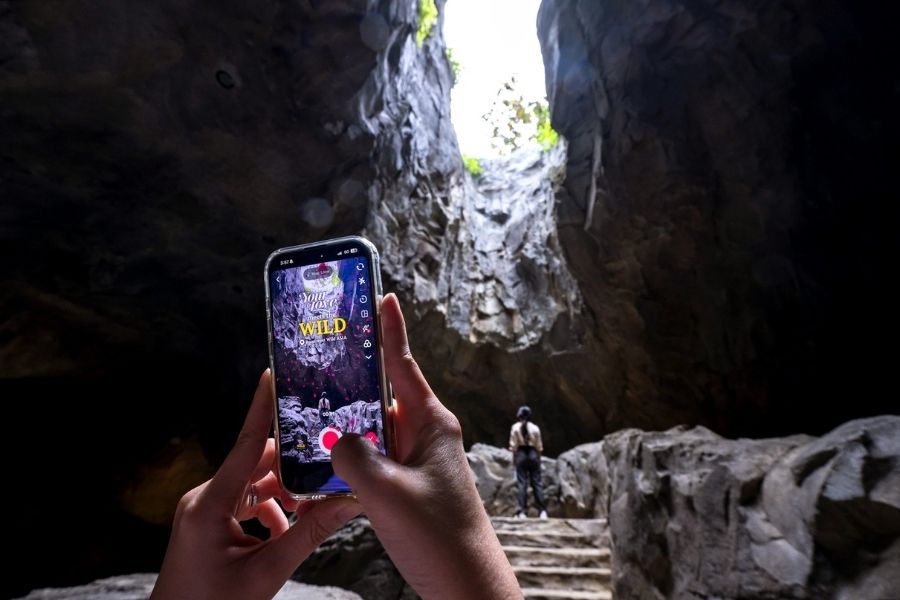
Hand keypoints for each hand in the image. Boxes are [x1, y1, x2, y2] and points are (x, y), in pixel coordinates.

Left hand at [152, 370, 361, 599]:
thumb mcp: (267, 572)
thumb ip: (309, 533)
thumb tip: (350, 501)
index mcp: (211, 503)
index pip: (247, 444)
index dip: (262, 407)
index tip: (274, 373)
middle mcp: (203, 499)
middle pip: (256, 464)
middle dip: (293, 465)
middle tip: (328, 459)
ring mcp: (203, 511)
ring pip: (253, 485)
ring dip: (283, 494)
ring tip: (311, 507)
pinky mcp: (207, 523)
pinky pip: (243, 503)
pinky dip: (268, 511)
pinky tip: (285, 532)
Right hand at [332, 294, 520, 598]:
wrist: (464, 584)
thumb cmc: (440, 535)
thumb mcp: (388, 492)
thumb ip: (354, 457)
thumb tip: (336, 440)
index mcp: (430, 423)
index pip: (404, 365)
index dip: (391, 329)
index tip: (383, 296)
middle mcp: (423, 434)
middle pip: (381, 394)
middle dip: (351, 378)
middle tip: (317, 358)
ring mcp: (414, 460)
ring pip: (372, 429)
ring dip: (345, 424)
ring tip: (307, 412)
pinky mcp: (404, 484)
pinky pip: (371, 459)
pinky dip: (348, 458)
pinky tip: (321, 462)